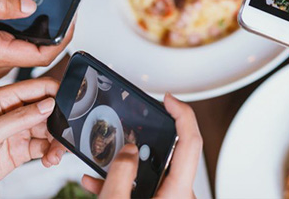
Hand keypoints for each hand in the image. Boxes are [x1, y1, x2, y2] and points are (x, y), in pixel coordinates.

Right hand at [0, 0, 72, 77]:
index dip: (63, 39)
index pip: (43, 55)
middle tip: (50, 3)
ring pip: (25, 43)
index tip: (72, 22)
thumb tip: (31, 7)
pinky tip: (4, 6)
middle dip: (46, 24)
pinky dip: (14, 23)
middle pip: (38, 49)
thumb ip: (3, 4)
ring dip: (28, 20)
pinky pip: (12, 42)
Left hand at [0, 78, 66, 197]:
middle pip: (49, 110)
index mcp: (3, 99)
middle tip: (64, 137)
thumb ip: (21, 118)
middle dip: (60, 123)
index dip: (58, 93)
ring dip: (57, 142)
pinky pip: (44, 147)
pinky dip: (51, 153)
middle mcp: (13, 113)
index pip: (39, 87)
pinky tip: (49, 159)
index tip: (71, 105)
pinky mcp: (20, 150)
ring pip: (49, 131)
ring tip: (54, 154)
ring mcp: (17, 132)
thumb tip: (48, 104)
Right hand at [81, 93, 201, 197]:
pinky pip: (143, 186)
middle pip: (171, 152)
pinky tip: (98, 181)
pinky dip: (123, 181)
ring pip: (152, 169)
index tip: (169, 99)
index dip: (182, 114)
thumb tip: (129, 150)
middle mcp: (179, 195)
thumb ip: (121, 174)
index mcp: (177, 192)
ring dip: (128, 163)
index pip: (190, 142)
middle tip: (134, 124)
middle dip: (147, 137)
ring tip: (108, 156)